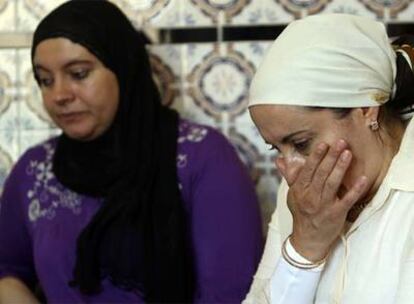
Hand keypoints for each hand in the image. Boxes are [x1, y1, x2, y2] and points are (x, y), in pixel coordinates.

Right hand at [276, 139, 367, 261]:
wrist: (307, 238)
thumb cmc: (301, 213)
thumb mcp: (292, 194)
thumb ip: (289, 176)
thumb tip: (280, 160)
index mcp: (299, 190)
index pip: (308, 170)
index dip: (316, 157)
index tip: (323, 144)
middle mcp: (310, 196)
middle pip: (321, 173)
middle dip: (331, 157)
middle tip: (340, 143)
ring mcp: (323, 205)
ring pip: (332, 183)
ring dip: (341, 168)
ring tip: (348, 154)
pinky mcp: (336, 214)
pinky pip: (347, 200)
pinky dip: (355, 189)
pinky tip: (362, 179)